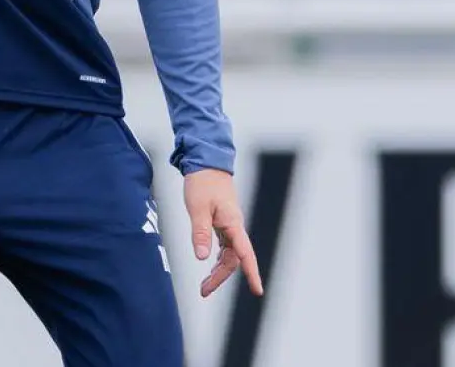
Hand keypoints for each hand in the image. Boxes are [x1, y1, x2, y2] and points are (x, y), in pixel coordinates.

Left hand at [183, 168, 263, 297]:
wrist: (206, 162)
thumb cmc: (202, 182)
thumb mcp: (197, 208)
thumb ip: (200, 232)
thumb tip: (201, 257)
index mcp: (233, 223)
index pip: (245, 254)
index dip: (251, 273)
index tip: (258, 291)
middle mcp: (234, 227)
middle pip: (233, 259)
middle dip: (220, 277)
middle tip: (204, 291)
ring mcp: (230, 225)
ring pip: (228, 255)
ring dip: (218, 271)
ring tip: (204, 286)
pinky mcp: (223, 222)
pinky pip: (224, 247)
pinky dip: (217, 259)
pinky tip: (209, 266)